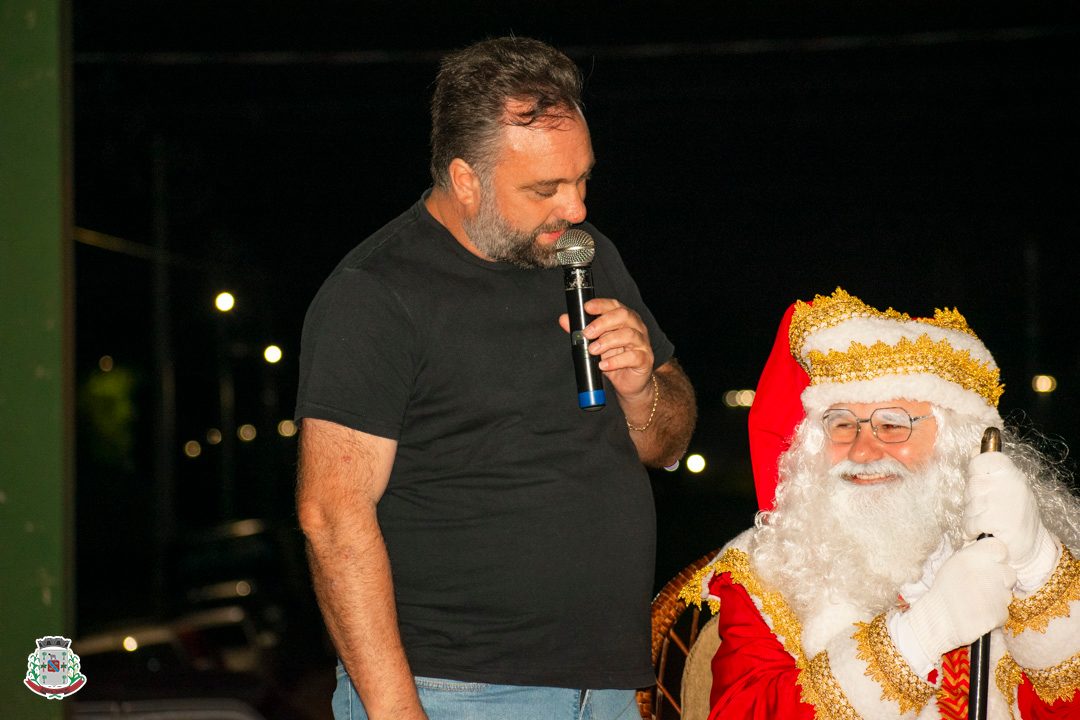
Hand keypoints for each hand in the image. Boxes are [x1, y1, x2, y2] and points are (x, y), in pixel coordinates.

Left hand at [559, 297, 653, 398]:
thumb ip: (581, 331)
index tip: (587, 307)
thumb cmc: (613, 359)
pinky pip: (633, 356)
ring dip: (607, 341)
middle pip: (623, 316)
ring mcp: (642, 343)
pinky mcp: (645, 359)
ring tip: (593, 350)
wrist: (629, 383)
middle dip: (602, 323)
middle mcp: (636, 327)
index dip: (601, 304)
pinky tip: (604, 365)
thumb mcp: (595, 344)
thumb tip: (564, 319)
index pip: (614, 305)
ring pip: (629, 335)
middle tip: (587, 333)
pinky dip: (616, 361)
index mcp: (624, 319)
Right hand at [899, 539, 1014, 661]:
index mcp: (974, 556)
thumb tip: (993, 555)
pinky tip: (979, 614)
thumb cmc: (944, 590)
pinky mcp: (999, 613)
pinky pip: (1003, 611)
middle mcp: (988, 572)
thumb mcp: (954, 564)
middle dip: (1000, 580)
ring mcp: (996, 593)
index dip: (998, 558)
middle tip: (984, 587)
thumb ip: (975, 557)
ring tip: (977, 602)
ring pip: (1007, 593)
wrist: (937, 619)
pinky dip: (994, 614)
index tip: (990, 565)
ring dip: (997, 598)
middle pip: (1009, 572)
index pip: (1000, 548)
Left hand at [964, 452, 1056, 584]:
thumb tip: (974, 449)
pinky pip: (971, 521)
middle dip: (972, 500)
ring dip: (972, 517)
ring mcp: (1003, 501)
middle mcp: (1010, 484)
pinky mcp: (997, 520)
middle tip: (987, 510)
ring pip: (969, 504)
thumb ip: (988, 471)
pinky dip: (972, 530)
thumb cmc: (1014, 518)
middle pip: (971, 484)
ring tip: (988, 523)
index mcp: (1011, 474)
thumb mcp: (1005, 488)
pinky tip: (984, 532)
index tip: (980, 480)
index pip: (982, 459)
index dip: (975, 470)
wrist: (1031, 550)